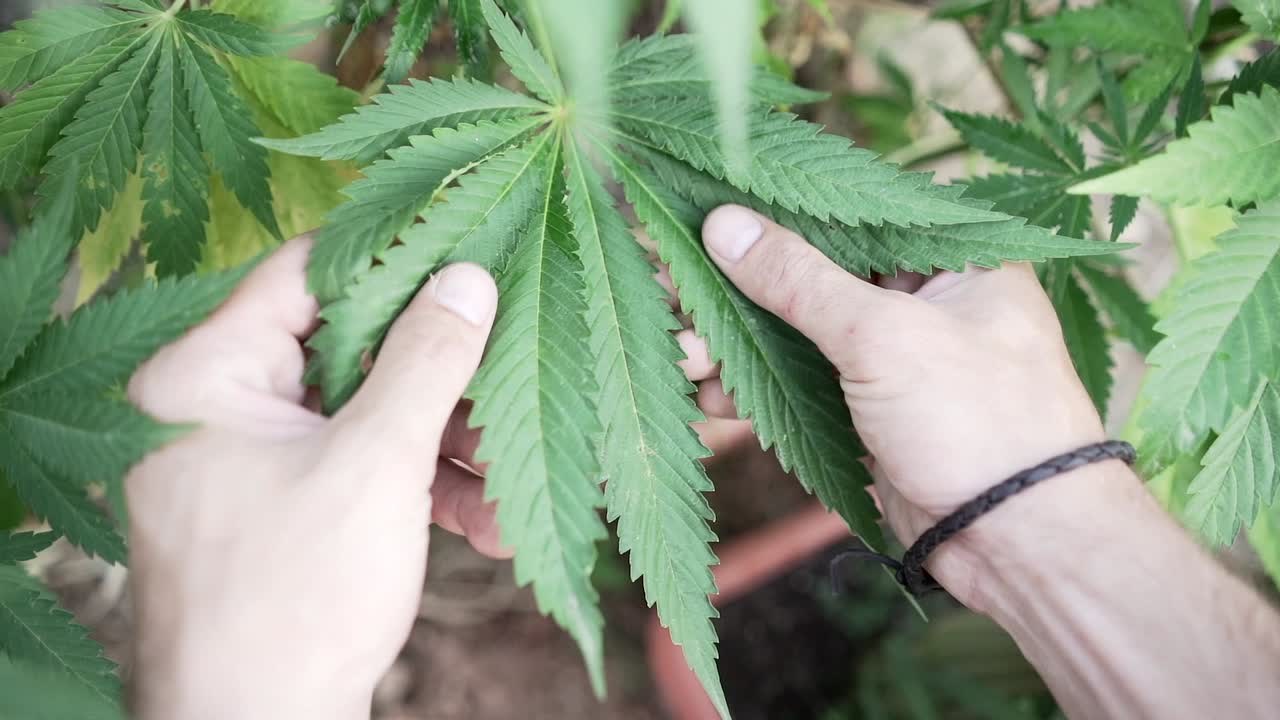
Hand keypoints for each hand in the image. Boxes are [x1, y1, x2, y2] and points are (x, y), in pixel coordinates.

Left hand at [126, 238, 502, 719]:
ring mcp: (249, 464)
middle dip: (441, 378)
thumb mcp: (376, 465)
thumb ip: (426, 361)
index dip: (394, 261)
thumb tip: (468, 277)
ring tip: (515, 476)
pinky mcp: (283, 511)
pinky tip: (489, 521)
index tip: (471, 255)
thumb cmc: (295, 600)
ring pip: (363, 416)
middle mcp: (215, 410)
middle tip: (512, 372)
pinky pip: (356, 470)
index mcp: (203, 378)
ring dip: (446, 445)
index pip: (305, 274)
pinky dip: (419, 489)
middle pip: (347, 351)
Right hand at [695, 205, 1110, 605]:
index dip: (774, 215)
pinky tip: (703, 394)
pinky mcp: (871, 412)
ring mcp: (896, 359)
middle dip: (738, 290)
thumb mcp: (882, 335)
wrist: (1019, 544)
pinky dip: (756, 389)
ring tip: (676, 351)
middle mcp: (927, 299)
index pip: (851, 215)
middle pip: (813, 277)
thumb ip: (798, 279)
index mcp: (955, 258)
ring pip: (798, 335)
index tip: (705, 212)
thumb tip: (723, 222)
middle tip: (669, 289)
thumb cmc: (976, 420)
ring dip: (735, 343)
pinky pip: (801, 385)